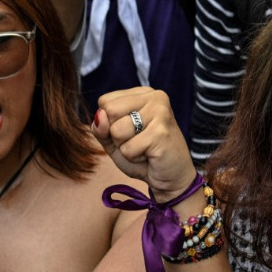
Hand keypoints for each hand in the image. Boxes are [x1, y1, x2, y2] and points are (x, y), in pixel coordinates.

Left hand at [94, 88, 196, 202]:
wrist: (171, 177)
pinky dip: (134, 158)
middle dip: (116, 134)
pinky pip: (128, 148)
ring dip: (125, 147)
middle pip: (109, 111)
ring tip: (144, 148)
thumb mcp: (114, 141)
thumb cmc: (143, 156)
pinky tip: (150, 155)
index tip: (131, 132)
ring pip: (116, 130)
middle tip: (137, 141)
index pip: (105, 101)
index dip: (110, 123)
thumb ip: (101, 128)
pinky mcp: (161, 132)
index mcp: (143, 94)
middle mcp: (154, 96)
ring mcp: (160, 112)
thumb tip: (100, 116)